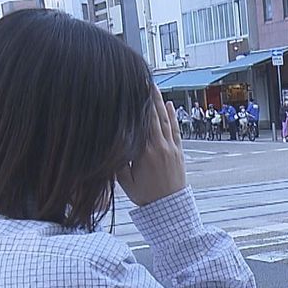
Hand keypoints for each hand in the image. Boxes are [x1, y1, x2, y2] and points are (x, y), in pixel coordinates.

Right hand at [118, 90, 185, 205]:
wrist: (169, 208)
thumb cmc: (145, 195)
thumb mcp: (124, 180)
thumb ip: (117, 161)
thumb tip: (109, 144)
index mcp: (143, 153)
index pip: (139, 123)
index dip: (135, 106)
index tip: (130, 90)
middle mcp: (158, 147)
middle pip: (152, 116)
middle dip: (147, 97)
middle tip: (142, 79)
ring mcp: (170, 148)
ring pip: (164, 120)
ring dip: (160, 102)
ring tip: (154, 86)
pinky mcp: (179, 152)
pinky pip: (175, 130)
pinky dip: (172, 117)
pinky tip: (170, 105)